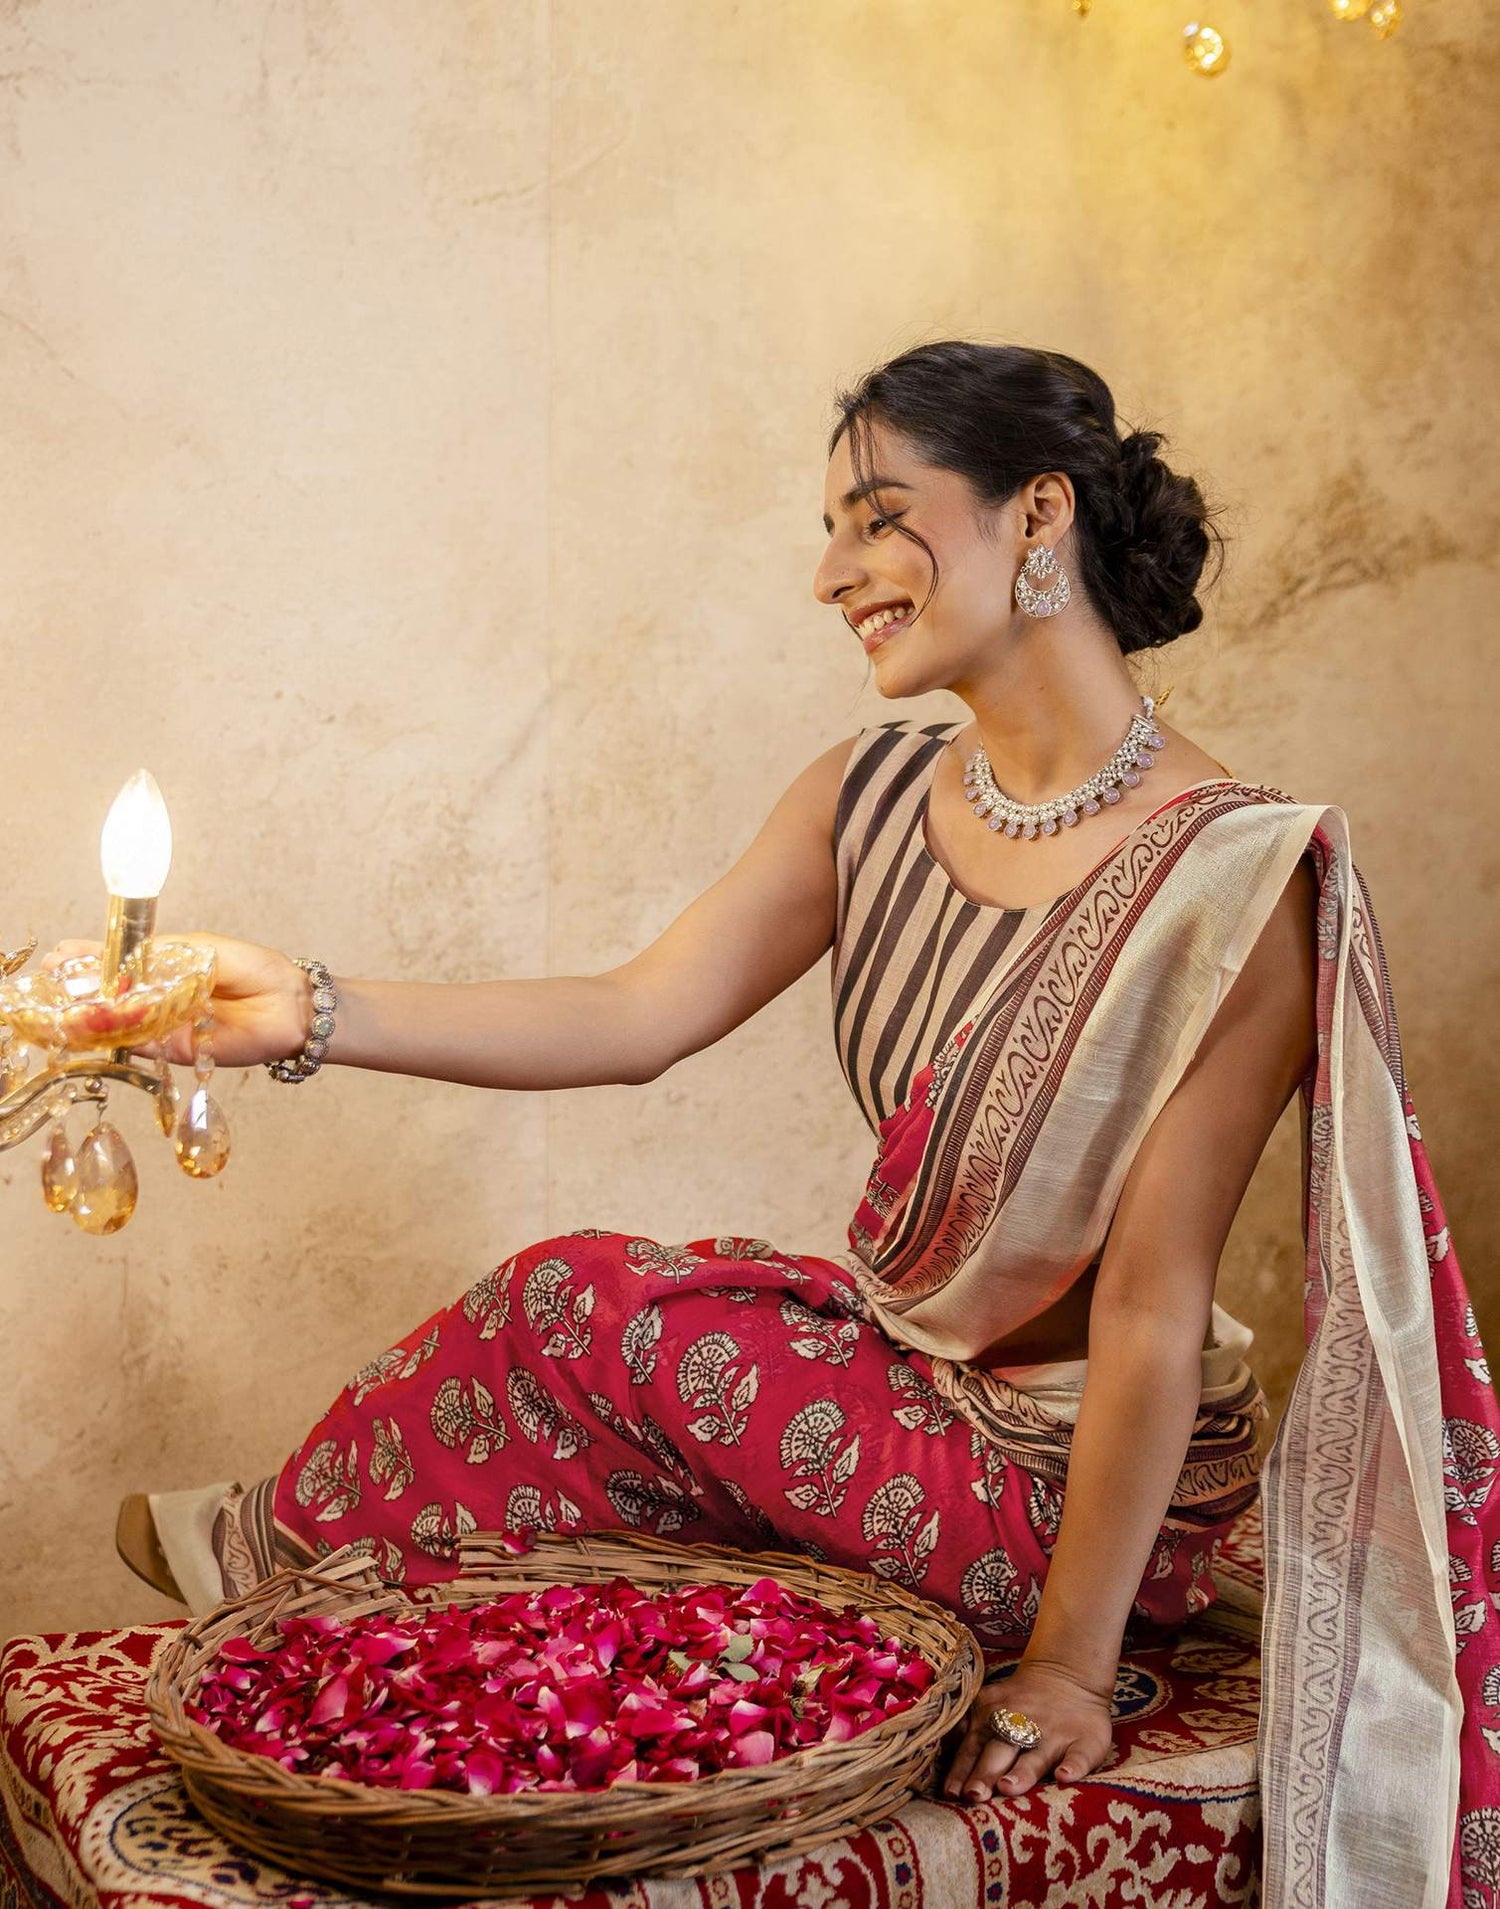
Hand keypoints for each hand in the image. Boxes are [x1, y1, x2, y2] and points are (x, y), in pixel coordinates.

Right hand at [41, 932, 312, 1069]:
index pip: (116, 964)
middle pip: (110, 997)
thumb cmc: (252, 968)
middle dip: (79, 989)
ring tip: (64, 1003)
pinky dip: (120, 1037)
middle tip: (51, 981)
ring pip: (120, 1024)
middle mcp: (160, 999)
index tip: (59, 955)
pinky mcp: (178, 1051)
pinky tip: (98, 1026)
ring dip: (91, 1015)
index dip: (87, 960)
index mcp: (164, 968)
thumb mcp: (201, 951)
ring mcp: (166, 1026)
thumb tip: (118, 965)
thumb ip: (161, 959)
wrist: (291, 1003)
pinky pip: (144, 1045)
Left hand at [942, 1659, 1114, 1802]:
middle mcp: (1023, 1727)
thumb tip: (934, 1744)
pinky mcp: (1085, 1741)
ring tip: (1009, 1787)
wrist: (1066, 1677)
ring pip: (1036, 1757)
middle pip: (1001, 1753)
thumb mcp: (987, 1705)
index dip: (962, 1769)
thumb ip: (964, 1726)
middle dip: (986, 1773)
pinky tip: (1066, 1777)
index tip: (951, 1792)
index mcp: (994, 1719)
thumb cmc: (1018, 1704)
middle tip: (974, 1795)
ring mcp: (1055, 1735)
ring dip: (1022, 1773)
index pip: (973, 1747)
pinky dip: (1075, 1767)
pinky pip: (1081, 1756)